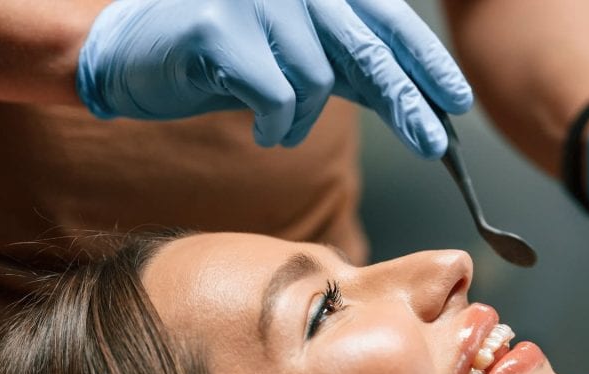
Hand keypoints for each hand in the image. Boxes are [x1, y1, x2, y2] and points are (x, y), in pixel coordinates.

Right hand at [77, 0, 472, 157]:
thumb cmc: (222, 60)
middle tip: (433, 144)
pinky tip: (260, 129)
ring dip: (303, 120)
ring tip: (277, 127)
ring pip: (316, 79)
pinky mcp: (220, 28)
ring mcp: (256, 0)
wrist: (130, 56)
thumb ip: (350, 70)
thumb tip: (414, 102)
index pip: (387, 20)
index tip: (458, 101)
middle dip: (406, 102)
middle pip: (368, 48)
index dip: (426, 62)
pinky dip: (275, 125)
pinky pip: (276, 95)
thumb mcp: (299, 59)